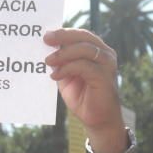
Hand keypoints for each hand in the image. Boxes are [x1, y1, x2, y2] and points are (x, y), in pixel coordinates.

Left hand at [43, 28, 123, 150]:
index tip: (46, 34)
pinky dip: (67, 68)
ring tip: (47, 61)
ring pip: (84, 49)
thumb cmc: (82, 97)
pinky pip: (84, 66)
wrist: (96, 119)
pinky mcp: (105, 77)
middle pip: (84, 37)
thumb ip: (60, 62)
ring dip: (63, 54)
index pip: (81, 34)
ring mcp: (107, 65)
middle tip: (46, 39)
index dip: (64, 32)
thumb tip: (46, 49)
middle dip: (63, 36)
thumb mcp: (67, 76)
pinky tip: (55, 76)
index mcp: (97, 51)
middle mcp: (105, 54)